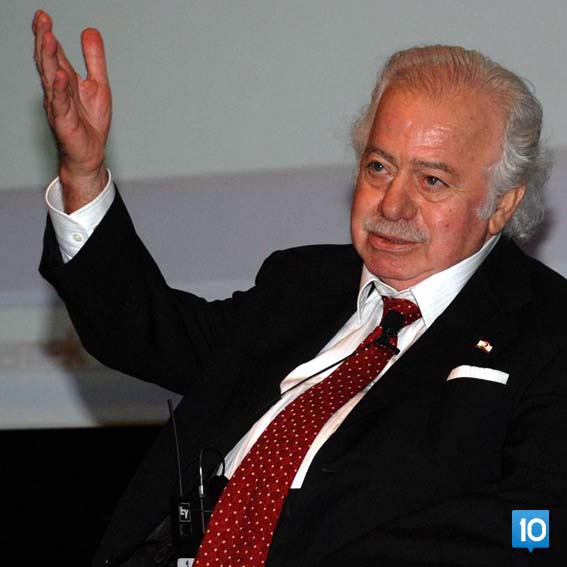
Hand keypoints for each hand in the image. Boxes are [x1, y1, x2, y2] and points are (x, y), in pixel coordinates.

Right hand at [33, 10, 110, 211]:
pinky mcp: (64, 121)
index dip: (47, 34)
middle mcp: (57, 90)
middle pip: (47, 61)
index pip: (53, 53)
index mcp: (64, 80)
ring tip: (48, 37)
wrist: (90, 153)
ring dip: (48, 58)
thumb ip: (94, 60)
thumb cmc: (91, 122)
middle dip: (43, 40)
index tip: (42, 15)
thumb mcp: (98, 85)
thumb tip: (90, 31)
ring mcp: (58, 105)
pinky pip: (61, 103)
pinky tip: (61, 75)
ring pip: (50, 78)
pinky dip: (60, 89)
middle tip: (42, 19)